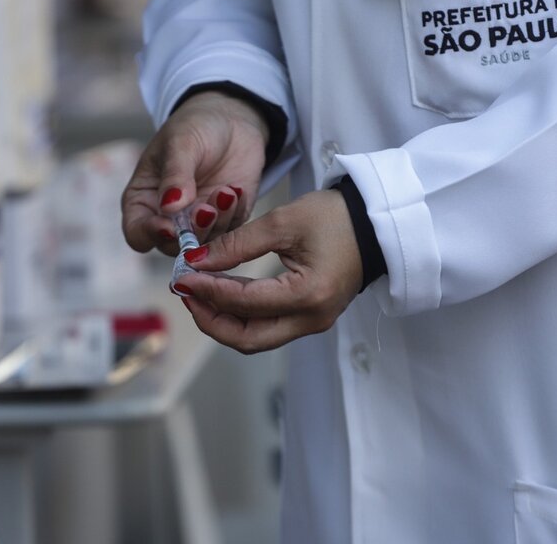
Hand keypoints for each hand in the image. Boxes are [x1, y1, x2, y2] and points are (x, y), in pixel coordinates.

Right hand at [122, 91, 270, 255]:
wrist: (232, 120)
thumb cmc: (195, 127)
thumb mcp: (181, 142)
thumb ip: (175, 174)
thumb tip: (169, 207)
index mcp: (143, 200)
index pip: (138, 233)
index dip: (151, 235)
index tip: (170, 226)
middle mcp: (168, 218)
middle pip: (172, 247)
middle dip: (191, 232)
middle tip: (207, 210)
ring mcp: (198, 223)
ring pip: (204, 245)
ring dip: (217, 222)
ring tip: (226, 191)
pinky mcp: (226, 221)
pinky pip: (231, 234)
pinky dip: (234, 215)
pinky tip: (236, 190)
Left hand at [174, 190, 362, 353]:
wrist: (376, 224)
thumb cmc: (336, 217)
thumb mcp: (283, 221)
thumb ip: (237, 244)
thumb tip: (196, 261)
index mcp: (308, 295)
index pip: (244, 303)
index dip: (207, 291)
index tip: (181, 275)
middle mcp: (311, 319)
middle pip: (247, 339)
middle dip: (210, 319)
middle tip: (185, 292)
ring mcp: (312, 323)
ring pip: (255, 339)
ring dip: (222, 321)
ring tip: (197, 292)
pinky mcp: (309, 318)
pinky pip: (266, 329)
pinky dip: (239, 317)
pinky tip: (221, 295)